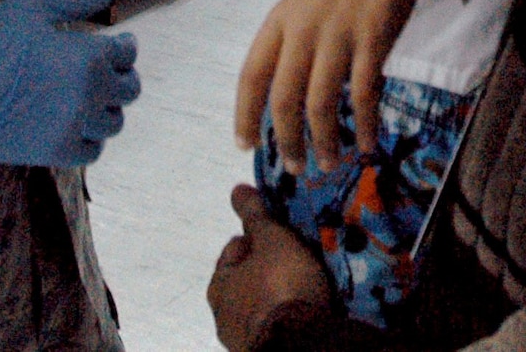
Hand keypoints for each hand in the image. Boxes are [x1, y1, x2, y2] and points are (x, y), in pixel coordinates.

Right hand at [0, 0, 138, 166]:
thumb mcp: (30, 8)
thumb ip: (73, 0)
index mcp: (88, 57)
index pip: (127, 53)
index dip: (125, 46)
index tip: (119, 43)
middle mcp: (89, 94)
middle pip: (129, 90)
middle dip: (123, 76)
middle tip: (109, 72)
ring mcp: (74, 126)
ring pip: (114, 123)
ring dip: (107, 108)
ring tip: (92, 98)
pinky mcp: (56, 152)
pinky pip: (91, 150)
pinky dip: (90, 138)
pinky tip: (77, 124)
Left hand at [208, 185, 334, 349]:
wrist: (300, 344)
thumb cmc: (281, 286)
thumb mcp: (272, 240)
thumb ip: (255, 216)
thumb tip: (237, 190)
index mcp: (218, 285)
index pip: (235, 248)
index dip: (258, 236)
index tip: (281, 233)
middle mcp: (224, 315)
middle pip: (249, 279)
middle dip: (269, 267)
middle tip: (296, 257)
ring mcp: (244, 339)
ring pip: (263, 303)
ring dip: (280, 293)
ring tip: (307, 282)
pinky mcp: (266, 351)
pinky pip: (278, 323)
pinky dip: (288, 314)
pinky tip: (307, 307)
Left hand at [235, 0, 448, 171]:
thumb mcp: (304, 3)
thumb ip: (293, 43)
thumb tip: (285, 94)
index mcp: (279, 20)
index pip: (251, 75)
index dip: (244, 115)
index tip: (246, 145)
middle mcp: (302, 30)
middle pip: (283, 99)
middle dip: (287, 141)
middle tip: (294, 167)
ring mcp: (337, 36)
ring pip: (320, 104)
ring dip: (324, 141)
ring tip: (328, 163)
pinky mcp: (372, 42)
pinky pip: (364, 95)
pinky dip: (365, 125)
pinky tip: (367, 144)